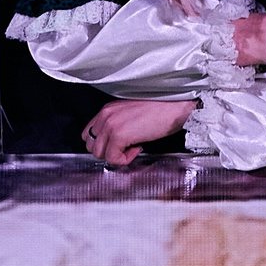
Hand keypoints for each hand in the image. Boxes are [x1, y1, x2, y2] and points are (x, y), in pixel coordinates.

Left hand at [82, 97, 196, 167]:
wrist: (176, 106)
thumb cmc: (161, 109)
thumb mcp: (133, 113)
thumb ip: (119, 124)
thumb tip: (116, 143)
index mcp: (108, 109)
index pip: (89, 134)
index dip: (104, 144)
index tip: (120, 144)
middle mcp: (105, 115)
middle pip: (91, 145)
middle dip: (108, 151)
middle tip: (127, 147)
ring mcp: (110, 125)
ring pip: (98, 154)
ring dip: (116, 155)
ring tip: (133, 147)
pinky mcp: (118, 135)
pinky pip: (112, 158)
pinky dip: (124, 159)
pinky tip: (138, 148)